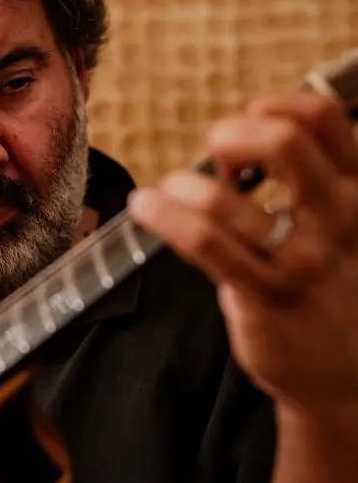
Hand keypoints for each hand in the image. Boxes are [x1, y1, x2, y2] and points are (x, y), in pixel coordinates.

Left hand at [128, 92, 357, 414]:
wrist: (345, 377)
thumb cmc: (326, 288)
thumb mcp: (337, 227)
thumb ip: (308, 181)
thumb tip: (241, 136)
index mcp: (356, 192)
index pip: (323, 117)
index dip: (275, 105)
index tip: (250, 121)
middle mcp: (338, 220)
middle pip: (283, 141)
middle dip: (232, 133)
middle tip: (215, 156)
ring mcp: (302, 260)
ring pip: (223, 198)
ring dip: (182, 186)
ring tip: (169, 192)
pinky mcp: (266, 296)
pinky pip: (205, 242)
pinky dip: (164, 214)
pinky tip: (147, 207)